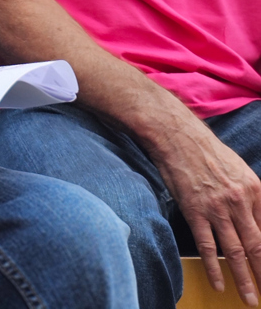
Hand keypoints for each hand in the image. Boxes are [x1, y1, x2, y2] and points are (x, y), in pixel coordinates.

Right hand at [152, 125, 260, 304]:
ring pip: (235, 252)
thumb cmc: (207, 151)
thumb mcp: (239, 170)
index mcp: (254, 189)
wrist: (176, 135)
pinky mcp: (195, 211)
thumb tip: (259, 221)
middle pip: (257, 247)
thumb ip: (252, 197)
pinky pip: (207, 246)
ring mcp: (216, 208)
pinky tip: (219, 283)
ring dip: (244, 280)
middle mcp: (238, 201)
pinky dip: (214, 268)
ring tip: (249, 299)